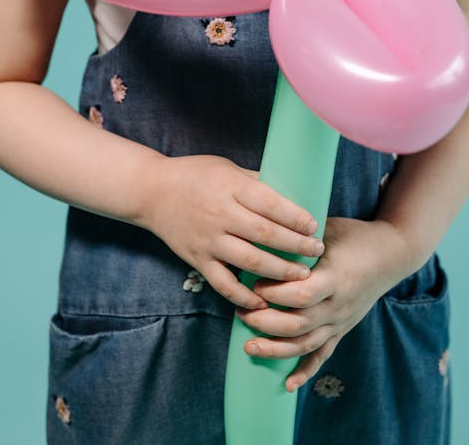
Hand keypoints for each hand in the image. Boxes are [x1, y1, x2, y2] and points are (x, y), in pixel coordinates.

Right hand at [142, 154, 324, 309]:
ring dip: (279, 271)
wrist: (151, 192)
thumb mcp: (227, 168)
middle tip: (317, 251)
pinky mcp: (197, 259)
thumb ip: (255, 183)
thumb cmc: (194, 174)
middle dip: (296, 245)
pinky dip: (244, 295)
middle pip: (265, 234)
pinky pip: (223, 283)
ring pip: (250, 261)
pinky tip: (263, 301)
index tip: (314, 225)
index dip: (296, 217)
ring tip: (301, 275)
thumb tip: (291, 194)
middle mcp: (220, 214)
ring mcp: (208, 239)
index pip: (270, 204)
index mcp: (230, 187)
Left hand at [235, 217, 411, 389]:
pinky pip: (323, 354)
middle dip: (266, 323)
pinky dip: (305, 371)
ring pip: (307, 344)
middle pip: (300, 323)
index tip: (254, 286)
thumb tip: (265, 231)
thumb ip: (300, 237)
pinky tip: (287, 385)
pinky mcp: (342, 329)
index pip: (303, 294)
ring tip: (249, 347)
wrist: (391, 255)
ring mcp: (341, 321)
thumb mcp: (329, 228)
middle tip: (241, 313)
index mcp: (336, 277)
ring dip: (276, 349)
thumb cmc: (355, 235)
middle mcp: (339, 304)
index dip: (276, 294)